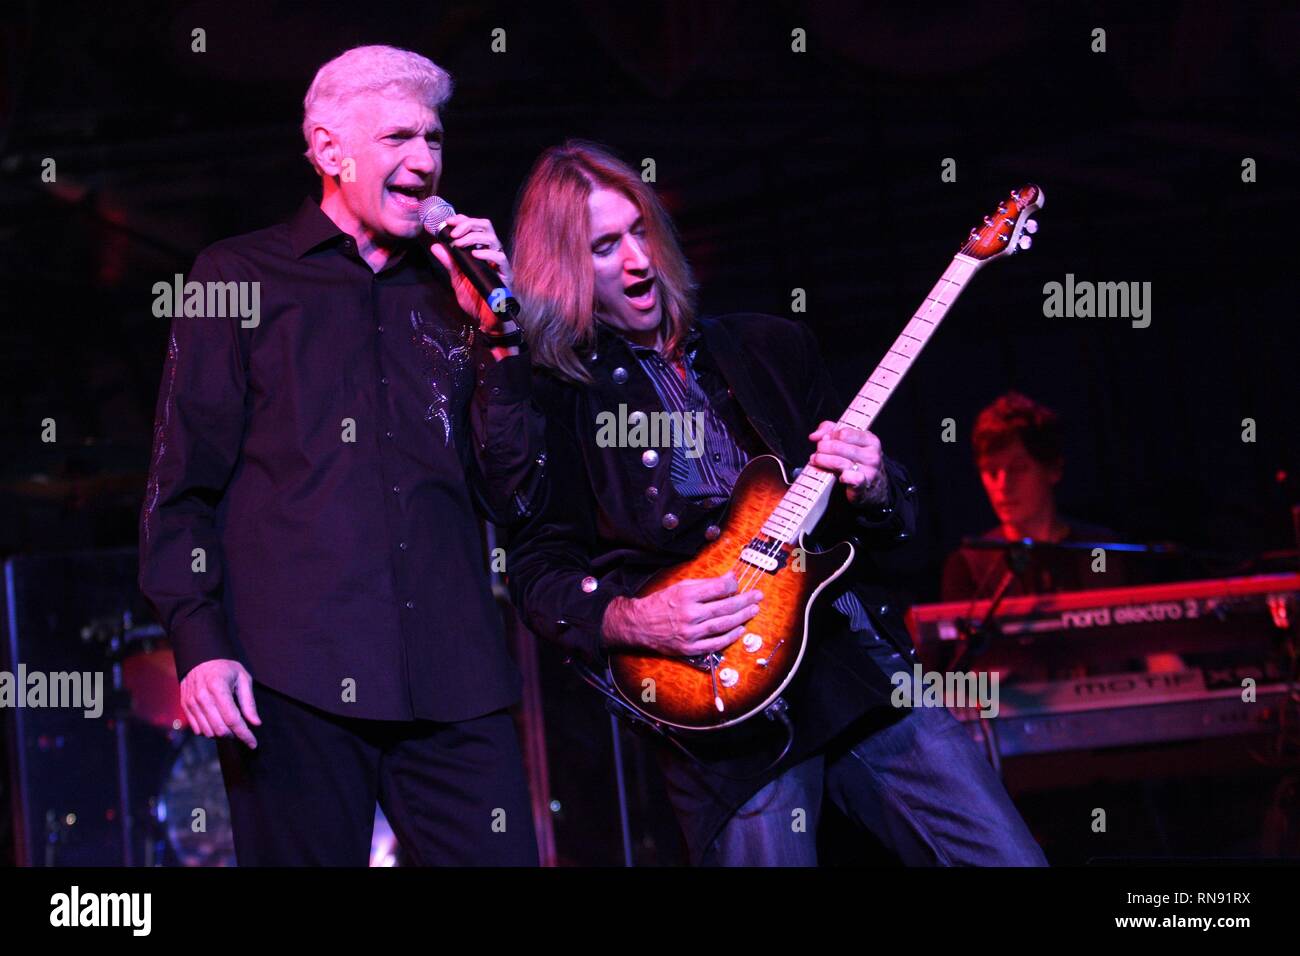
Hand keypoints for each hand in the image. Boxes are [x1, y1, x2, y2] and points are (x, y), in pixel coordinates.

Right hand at [179, 659, 261, 747]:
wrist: (199, 658)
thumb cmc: (225, 668)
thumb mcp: (243, 678)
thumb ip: (249, 702)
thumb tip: (256, 723)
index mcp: (218, 688)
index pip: (232, 719)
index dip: (244, 735)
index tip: (253, 744)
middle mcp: (202, 697)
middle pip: (219, 729)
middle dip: (234, 736)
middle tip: (243, 732)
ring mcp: (191, 703)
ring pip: (208, 732)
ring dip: (222, 735)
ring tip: (231, 726)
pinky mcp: (185, 707)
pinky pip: (197, 729)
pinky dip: (210, 731)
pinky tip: (218, 723)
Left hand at [428, 213, 513, 333]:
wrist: (485, 320)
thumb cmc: (474, 299)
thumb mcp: (457, 278)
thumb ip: (449, 261)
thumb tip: (436, 246)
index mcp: (481, 251)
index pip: (476, 227)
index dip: (463, 220)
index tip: (448, 222)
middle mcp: (491, 254)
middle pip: (486, 227)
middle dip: (468, 224)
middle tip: (453, 232)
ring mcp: (499, 264)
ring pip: (492, 238)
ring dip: (473, 237)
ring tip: (460, 244)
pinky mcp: (505, 275)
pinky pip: (500, 258)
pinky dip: (486, 253)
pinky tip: (475, 254)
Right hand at [601, 572, 762, 656]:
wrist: (640, 625)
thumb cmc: (660, 603)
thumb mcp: (680, 587)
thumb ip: (704, 584)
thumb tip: (728, 579)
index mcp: (686, 596)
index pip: (718, 588)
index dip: (732, 584)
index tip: (738, 582)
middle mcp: (689, 614)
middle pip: (724, 607)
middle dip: (744, 600)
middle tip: (757, 596)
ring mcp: (690, 633)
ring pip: (723, 625)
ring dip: (742, 618)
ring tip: (753, 611)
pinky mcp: (690, 648)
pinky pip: (715, 644)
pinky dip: (730, 637)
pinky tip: (740, 630)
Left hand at [808, 421, 886, 505]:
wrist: (873, 485)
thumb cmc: (856, 459)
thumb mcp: (847, 440)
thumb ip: (829, 430)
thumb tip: (814, 436)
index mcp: (870, 440)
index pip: (844, 434)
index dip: (830, 436)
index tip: (824, 440)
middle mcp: (872, 455)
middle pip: (839, 447)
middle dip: (823, 448)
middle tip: (817, 452)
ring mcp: (869, 471)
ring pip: (840, 463)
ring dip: (823, 461)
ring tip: (815, 460)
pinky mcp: (863, 487)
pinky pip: (853, 479)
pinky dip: (844, 477)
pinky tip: (838, 476)